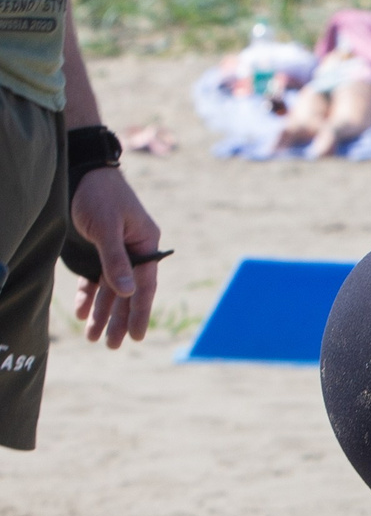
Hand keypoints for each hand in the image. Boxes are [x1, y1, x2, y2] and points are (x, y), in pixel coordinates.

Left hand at [70, 167, 162, 348]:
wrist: (78, 170)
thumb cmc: (99, 195)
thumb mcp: (106, 227)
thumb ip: (116, 260)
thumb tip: (127, 293)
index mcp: (146, 245)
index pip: (145, 285)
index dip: (140, 312)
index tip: (137, 336)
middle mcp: (133, 252)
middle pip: (128, 292)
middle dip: (119, 320)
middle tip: (113, 346)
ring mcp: (114, 252)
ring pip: (110, 289)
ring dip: (102, 313)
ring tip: (93, 337)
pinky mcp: (95, 250)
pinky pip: (94, 279)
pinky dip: (89, 296)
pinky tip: (83, 313)